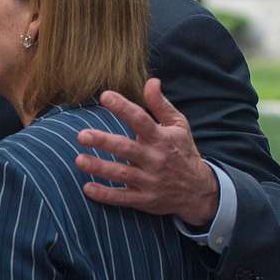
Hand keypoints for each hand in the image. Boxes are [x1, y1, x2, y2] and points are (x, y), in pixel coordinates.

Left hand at [75, 78, 218, 226]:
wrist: (200, 191)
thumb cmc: (183, 151)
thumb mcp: (178, 126)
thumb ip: (161, 104)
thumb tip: (151, 80)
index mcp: (161, 138)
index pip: (141, 120)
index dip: (124, 107)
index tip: (105, 96)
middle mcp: (154, 159)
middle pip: (126, 149)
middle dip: (104, 141)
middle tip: (82, 135)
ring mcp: (149, 181)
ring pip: (121, 174)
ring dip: (100, 168)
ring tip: (79, 160)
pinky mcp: (144, 199)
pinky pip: (122, 198)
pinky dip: (105, 195)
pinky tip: (87, 188)